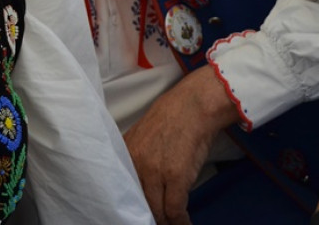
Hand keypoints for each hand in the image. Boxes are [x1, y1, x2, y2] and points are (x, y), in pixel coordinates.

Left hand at [124, 66, 240, 224]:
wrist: (193, 105)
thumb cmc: (173, 116)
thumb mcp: (144, 135)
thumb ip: (138, 157)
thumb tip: (142, 182)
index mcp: (126, 153)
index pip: (125, 189)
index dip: (135, 204)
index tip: (140, 212)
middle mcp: (136, 163)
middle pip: (141, 203)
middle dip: (151, 216)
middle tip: (158, 221)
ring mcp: (155, 172)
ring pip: (158, 210)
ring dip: (166, 221)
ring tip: (172, 224)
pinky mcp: (176, 177)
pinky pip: (175, 210)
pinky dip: (181, 221)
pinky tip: (184, 223)